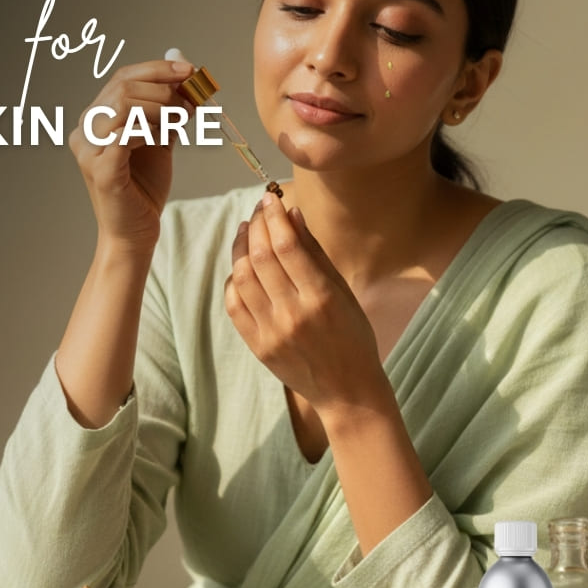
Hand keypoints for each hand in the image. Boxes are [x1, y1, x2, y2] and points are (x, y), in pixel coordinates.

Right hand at [68, 59, 193, 246]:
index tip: (190, 70)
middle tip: (191, 105)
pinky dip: (149, 130)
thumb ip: (168, 107)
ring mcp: (88, 150)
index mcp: (95, 119)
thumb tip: (183, 67)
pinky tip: (162, 138)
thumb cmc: (145, 187)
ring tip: (181, 121)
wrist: (137, 232)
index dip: (158, 69)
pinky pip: (125, 135)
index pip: (122, 77)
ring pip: (122, 106)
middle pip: (123, 87)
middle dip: (164, 91)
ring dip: (160, 108)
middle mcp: (84, 131)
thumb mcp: (160, 139)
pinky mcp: (100, 170)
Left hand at [224, 192, 386, 413]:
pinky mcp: (257, 346)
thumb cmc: (353, 336)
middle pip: (261, 257)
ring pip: (242, 278)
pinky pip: (234, 304)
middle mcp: (292, 314)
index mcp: (320, 298)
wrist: (347, 390)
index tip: (271, 197)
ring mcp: (270, 332)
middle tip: (260, 209)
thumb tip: (293, 215)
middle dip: (258, 224)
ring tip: (248, 230)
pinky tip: (242, 265)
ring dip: (241, 247)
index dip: (275, 217)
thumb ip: (316, 253)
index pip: (287, 246)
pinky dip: (234, 279)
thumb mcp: (343, 292)